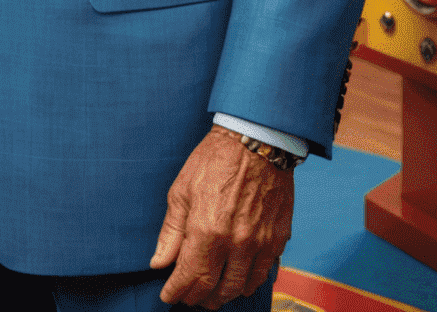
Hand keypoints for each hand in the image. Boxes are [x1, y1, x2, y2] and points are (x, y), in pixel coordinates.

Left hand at [149, 126, 292, 307]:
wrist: (256, 141)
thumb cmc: (215, 160)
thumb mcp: (182, 190)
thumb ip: (171, 231)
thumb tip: (159, 262)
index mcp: (207, 230)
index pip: (191, 277)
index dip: (177, 291)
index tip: (168, 295)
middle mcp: (235, 243)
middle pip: (217, 289)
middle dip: (199, 298)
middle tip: (189, 297)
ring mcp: (260, 243)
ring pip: (241, 287)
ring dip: (224, 295)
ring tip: (212, 295)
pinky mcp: (277, 239)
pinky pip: (263, 274)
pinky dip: (249, 283)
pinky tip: (239, 281)